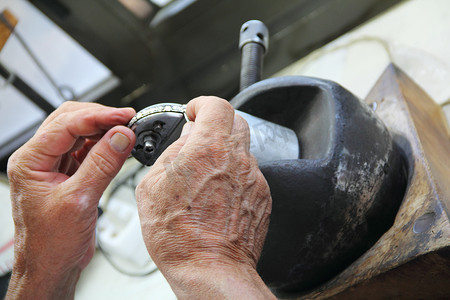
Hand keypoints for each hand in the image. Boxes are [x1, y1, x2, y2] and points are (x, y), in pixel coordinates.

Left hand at [6, 102, 135, 298]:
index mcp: (30, 162)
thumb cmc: (51, 243)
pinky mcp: (68, 176)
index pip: (66, 124)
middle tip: (127, 120)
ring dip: (103, 131)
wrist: (51, 267)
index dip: (98, 117)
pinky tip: (118, 147)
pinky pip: (86, 151)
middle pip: (70, 122)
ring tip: (126, 132)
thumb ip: (102, 164)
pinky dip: (104, 146)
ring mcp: (53, 167)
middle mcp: (39, 160)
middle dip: (100, 118)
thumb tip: (121, 136)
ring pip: (79, 134)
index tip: (123, 117)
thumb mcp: (79, 200)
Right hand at [136, 96, 273, 298]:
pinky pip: (249, 174)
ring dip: (225, 153)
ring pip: (243, 150)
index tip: (194, 112)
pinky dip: (235, 175)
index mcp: (208, 149)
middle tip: (200, 138)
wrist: (211, 269)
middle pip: (235, 121)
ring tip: (206, 175)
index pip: (216, 105)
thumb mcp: (153, 186)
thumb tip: (184, 139)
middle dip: (216, 124)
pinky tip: (219, 195)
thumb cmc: (179, 235)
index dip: (202, 104)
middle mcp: (237, 159)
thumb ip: (171, 153)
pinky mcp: (262, 196)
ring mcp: (254, 178)